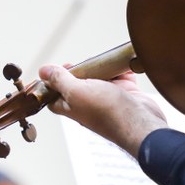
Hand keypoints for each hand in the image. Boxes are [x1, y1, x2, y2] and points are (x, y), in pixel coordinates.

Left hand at [39, 64, 167, 157]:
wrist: (142, 123)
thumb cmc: (108, 112)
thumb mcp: (77, 92)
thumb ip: (60, 80)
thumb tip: (43, 71)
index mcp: (71, 106)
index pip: (54, 95)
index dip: (52, 81)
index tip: (58, 68)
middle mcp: (87, 104)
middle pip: (78, 82)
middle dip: (81, 69)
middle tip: (85, 63)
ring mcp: (107, 99)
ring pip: (100, 77)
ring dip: (103, 67)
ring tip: (106, 61)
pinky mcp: (124, 94)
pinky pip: (121, 77)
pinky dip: (122, 69)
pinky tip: (123, 65)